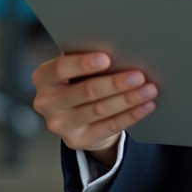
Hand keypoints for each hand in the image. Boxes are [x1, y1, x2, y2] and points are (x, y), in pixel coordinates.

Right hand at [32, 52, 158, 166]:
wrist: (76, 114)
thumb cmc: (79, 79)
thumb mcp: (76, 68)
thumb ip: (87, 59)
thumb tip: (121, 50)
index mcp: (43, 77)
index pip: (60, 69)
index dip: (82, 64)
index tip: (107, 58)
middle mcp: (46, 103)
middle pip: (85, 91)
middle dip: (115, 83)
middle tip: (138, 75)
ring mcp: (60, 125)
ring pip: (100, 110)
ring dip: (128, 99)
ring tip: (149, 89)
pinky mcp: (76, 140)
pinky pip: (108, 127)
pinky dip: (131, 115)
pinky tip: (145, 106)